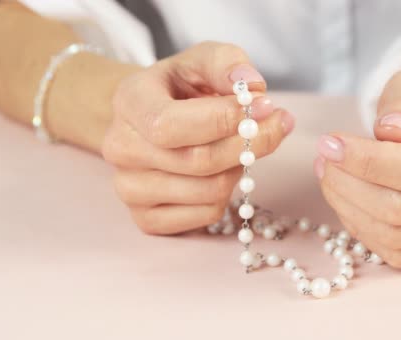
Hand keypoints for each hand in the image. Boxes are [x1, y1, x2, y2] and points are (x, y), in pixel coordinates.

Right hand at [102, 42, 294, 234]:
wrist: (152, 119)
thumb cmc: (180, 89)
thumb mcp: (201, 60)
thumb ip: (227, 63)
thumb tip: (253, 87)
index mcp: (129, 102)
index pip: (171, 123)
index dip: (224, 119)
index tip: (265, 106)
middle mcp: (121, 148)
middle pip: (198, 162)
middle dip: (249, 144)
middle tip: (278, 125)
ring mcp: (130, 188)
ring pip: (208, 192)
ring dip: (241, 168)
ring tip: (247, 147)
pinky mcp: (147, 218)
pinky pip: (205, 215)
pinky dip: (228, 196)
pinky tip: (226, 172)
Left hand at [315, 70, 400, 267]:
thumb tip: (391, 132)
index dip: (369, 162)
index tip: (329, 144)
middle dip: (349, 186)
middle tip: (322, 161)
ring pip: (396, 237)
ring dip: (348, 208)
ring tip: (328, 177)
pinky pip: (399, 255)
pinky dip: (362, 230)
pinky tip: (348, 202)